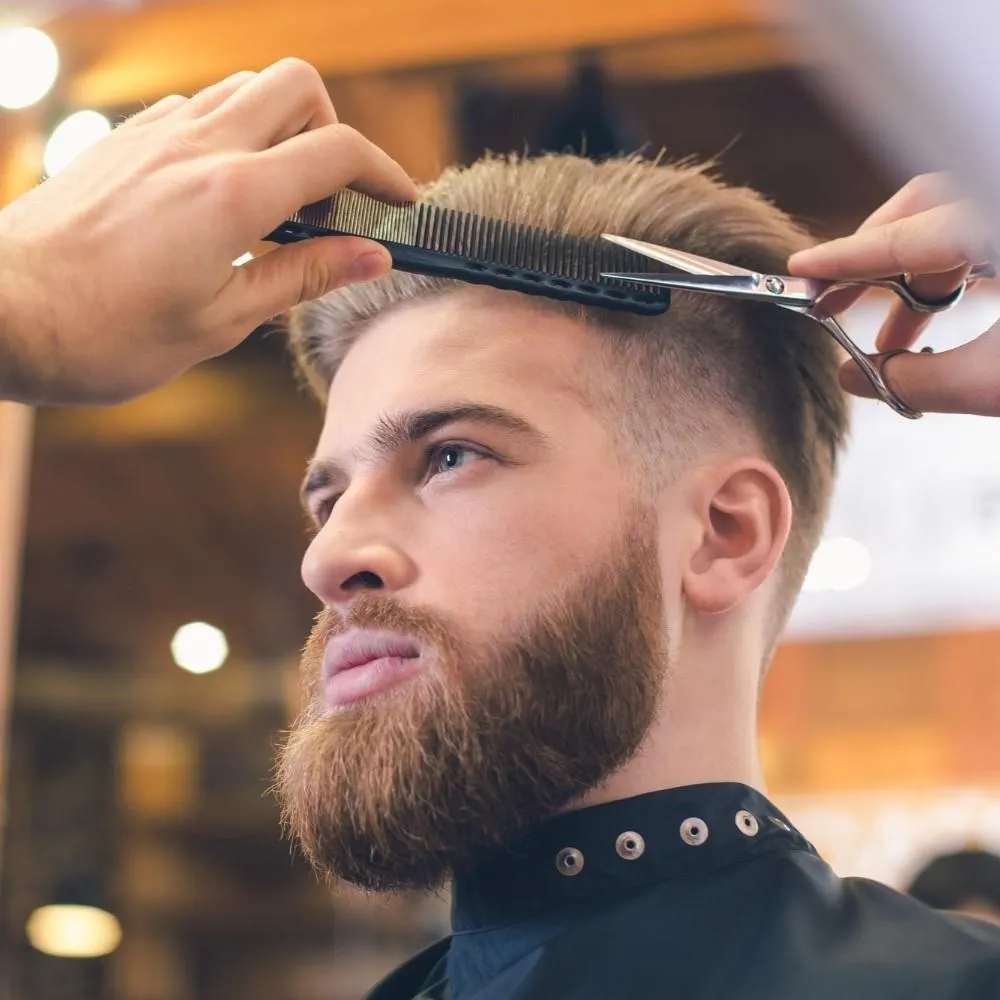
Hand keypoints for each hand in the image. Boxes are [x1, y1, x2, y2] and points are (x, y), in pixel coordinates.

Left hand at [0, 59, 416, 405]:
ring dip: (282, 129)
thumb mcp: (221, 320)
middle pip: (298, 85)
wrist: (3, 314)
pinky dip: (232, 134)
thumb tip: (371, 256)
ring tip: (279, 201)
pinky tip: (221, 194)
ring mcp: (156, 134)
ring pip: (246, 88)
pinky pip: (198, 108)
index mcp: (232, 195)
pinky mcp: (125, 140)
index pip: (337, 152)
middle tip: (331, 198)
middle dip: (333, 131)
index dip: (385, 174)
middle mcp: (198, 145)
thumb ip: (303, 276)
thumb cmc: (106, 333)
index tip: (400, 205)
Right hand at [788, 173, 999, 416]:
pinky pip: (979, 233)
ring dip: (911, 277)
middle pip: (926, 207)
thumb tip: (852, 377)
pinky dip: (947, 271)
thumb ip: (918, 381)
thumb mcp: (996, 382)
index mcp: (999, 222)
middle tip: (833, 303)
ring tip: (888, 337)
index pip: (907, 233)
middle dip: (872, 257)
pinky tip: (929, 316)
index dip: (845, 257)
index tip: (801, 271)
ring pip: (953, 222)